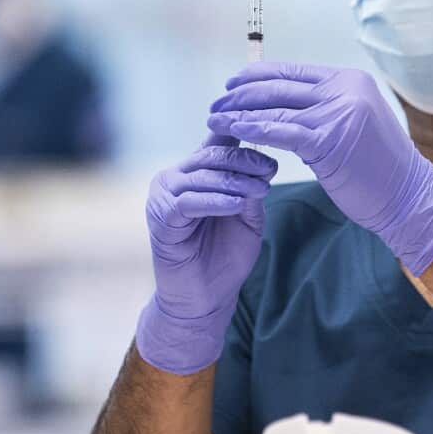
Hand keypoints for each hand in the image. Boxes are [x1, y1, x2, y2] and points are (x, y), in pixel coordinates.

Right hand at [136, 132, 276, 374]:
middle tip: (271, 169)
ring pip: (201, 176)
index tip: (272, 137)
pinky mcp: (160, 219)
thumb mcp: (247, 217)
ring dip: (234, 181)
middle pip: (211, 155)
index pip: (217, 142)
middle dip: (244, 161)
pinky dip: (214, 201)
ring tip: (260, 189)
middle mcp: (174, 178)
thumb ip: (250, 191)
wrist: (205, 297)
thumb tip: (263, 164)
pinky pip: (188, 202)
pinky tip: (236, 205)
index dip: (243, 137)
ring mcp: (163, 196)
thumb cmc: (226, 256)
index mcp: (194, 172)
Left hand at [208, 62, 432, 275]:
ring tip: (215, 120)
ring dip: (238, 112)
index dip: (258, 75)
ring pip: (274, 106)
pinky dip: (252, 130)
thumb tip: (282, 106)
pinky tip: (234, 132)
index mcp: (350, 80)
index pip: (293, 71)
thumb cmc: (380, 169)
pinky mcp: (328, 139)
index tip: (233, 85)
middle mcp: (345, 89)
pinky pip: (279, 130)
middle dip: (241, 94)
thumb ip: (323, 110)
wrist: (409, 196)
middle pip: (279, 84)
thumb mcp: (354, 125)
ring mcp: (338, 111)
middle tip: (216, 104)